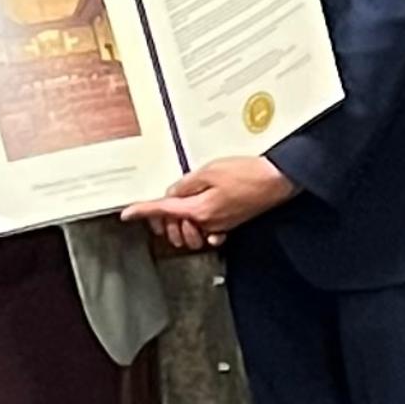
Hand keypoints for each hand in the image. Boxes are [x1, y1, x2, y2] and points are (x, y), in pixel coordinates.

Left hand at [122, 155, 296, 251]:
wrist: (277, 179)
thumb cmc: (248, 173)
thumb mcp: (210, 170)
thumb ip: (187, 183)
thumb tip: (173, 193)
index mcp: (200, 209)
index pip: (163, 210)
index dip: (142, 211)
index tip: (127, 213)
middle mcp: (208, 222)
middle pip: (174, 228)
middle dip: (164, 219)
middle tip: (164, 203)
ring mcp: (220, 225)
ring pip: (189, 233)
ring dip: (181, 223)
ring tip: (185, 205)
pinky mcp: (230, 223)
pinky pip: (208, 233)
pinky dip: (200, 228)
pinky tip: (202, 218)